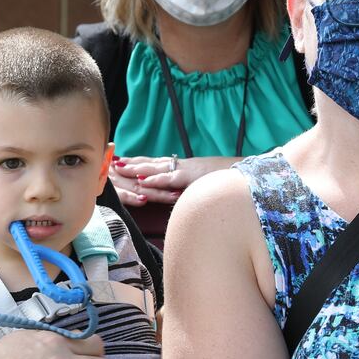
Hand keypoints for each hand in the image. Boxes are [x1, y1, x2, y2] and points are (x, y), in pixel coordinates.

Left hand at [109, 155, 236, 205]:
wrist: (247, 174)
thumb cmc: (227, 182)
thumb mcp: (204, 186)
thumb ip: (189, 190)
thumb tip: (175, 197)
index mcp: (183, 168)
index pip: (157, 163)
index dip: (140, 162)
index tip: (122, 161)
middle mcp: (182, 166)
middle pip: (152, 162)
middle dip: (132, 162)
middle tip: (112, 161)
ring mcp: (187, 169)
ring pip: (157, 168)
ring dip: (138, 168)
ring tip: (120, 167)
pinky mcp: (193, 176)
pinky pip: (172, 178)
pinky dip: (158, 179)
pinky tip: (144, 180)